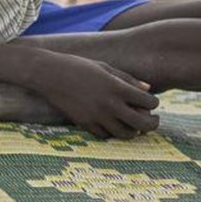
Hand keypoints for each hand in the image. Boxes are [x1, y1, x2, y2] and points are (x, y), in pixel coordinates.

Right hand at [26, 50, 159, 138]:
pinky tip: (112, 124)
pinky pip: (105, 135)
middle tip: (152, 120)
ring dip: (133, 131)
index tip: (149, 101)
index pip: (149, 102)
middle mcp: (110, 104)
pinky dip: (112, 132)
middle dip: (152, 123)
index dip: (153, 102)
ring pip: (126, 134)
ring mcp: (97, 116)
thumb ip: (128, 79)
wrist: (47, 73)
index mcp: (117, 87)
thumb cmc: (77, 66)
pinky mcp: (84, 123)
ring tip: (133, 125)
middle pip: (143, 123)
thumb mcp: (104, 67)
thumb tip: (148, 89)